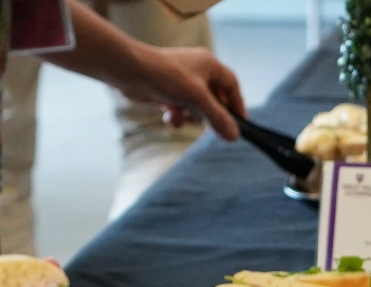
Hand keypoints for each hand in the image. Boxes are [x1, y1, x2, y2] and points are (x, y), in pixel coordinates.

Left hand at [127, 47, 245, 140]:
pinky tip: (169, 116)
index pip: (231, 85)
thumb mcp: (198, 99)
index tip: (240, 124)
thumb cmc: (166, 76)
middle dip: (210, 115)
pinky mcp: (168, 91)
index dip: (238, 104)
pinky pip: (181, 108)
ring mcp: (182, 81)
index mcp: (209, 64)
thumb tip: (235, 137)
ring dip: (191, 117)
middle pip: (215, 99)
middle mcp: (197, 70)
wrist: (129, 71)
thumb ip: (218, 118)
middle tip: (212, 129)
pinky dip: (177, 115)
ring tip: (183, 116)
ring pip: (197, 107)